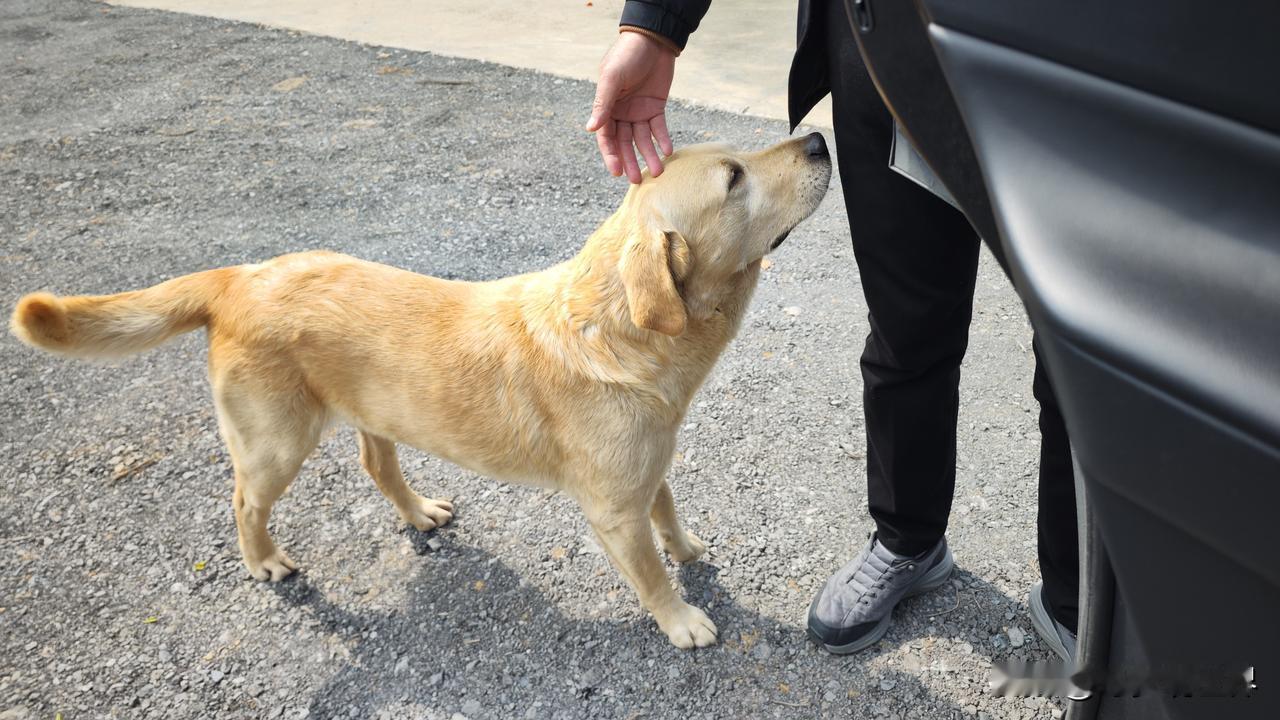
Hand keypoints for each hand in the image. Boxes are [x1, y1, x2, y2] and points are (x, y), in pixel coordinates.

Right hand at [586, 31, 676, 182]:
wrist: (653, 40)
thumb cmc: (627, 55)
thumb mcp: (612, 78)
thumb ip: (603, 104)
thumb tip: (590, 129)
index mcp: (606, 107)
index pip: (606, 137)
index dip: (610, 155)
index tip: (617, 171)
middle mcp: (621, 112)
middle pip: (624, 143)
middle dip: (630, 161)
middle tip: (636, 179)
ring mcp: (639, 111)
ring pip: (643, 139)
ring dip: (649, 155)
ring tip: (657, 171)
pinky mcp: (656, 108)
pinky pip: (659, 128)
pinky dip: (663, 140)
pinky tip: (667, 151)